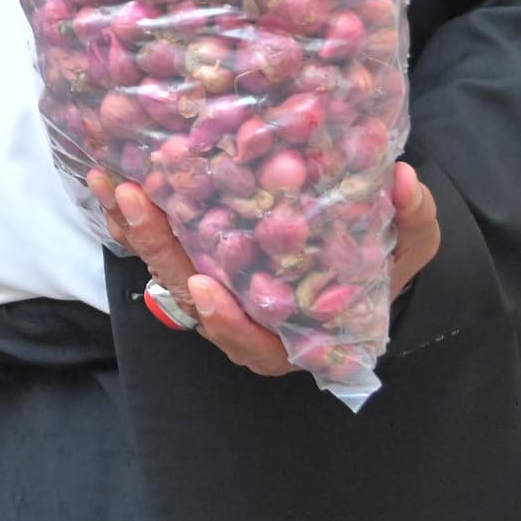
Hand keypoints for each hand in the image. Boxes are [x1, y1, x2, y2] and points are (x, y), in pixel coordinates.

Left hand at [99, 162, 437, 376]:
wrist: (362, 255)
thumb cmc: (383, 266)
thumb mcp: (409, 249)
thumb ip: (411, 223)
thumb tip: (405, 181)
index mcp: (296, 335)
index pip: (254, 342)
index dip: (227, 322)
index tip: (204, 288)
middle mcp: (249, 319)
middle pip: (193, 298)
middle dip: (159, 251)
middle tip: (134, 201)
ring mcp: (221, 289)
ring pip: (168, 270)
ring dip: (136, 229)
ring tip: (109, 181)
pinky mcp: (203, 256)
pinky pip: (163, 244)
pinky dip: (138, 217)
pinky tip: (113, 178)